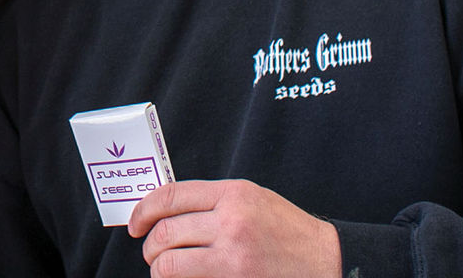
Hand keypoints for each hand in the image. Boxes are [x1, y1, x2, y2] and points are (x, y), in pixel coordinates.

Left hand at [128, 179, 340, 277]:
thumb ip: (213, 201)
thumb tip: (167, 210)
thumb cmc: (287, 230)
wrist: (327, 260)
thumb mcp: (252, 198)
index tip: (135, 223)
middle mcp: (231, 221)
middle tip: (151, 251)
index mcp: (233, 193)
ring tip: (163, 269)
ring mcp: (233, 255)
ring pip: (171, 263)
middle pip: (166, 232)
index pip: (171, 196)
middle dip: (150, 245)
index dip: (143, 210)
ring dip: (159, 269)